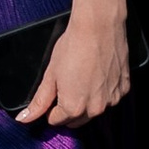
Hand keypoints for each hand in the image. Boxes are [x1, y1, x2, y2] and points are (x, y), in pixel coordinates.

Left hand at [17, 7, 130, 129]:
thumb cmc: (73, 47)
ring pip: (94, 111)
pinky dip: (102, 92)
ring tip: (81, 78)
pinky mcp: (123, 89)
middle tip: (65, 87)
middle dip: (68, 109)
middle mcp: (95, 109)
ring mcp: (112, 99)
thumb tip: (24, 118)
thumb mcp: (50, 75)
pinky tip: (96, 75)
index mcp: (73, 108)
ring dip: (86, 102)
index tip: (52, 95)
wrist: (99, 27)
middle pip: (76, 120)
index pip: (56, 121)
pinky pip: (109, 98)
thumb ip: (39, 101)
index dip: (50, 109)